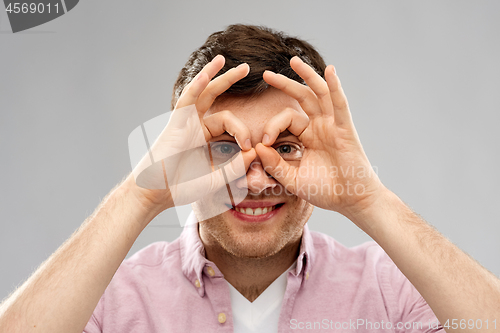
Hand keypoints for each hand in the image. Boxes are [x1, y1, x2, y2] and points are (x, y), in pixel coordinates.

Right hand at [128, 55, 256, 211]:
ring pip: (200, 93)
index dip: (242, 131)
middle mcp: (194, 126)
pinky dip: (196, 88)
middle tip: (247, 67)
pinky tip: (206, 75)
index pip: (228, 122)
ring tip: (224, 59)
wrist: (156, 194)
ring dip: (213, 75)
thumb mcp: (215, 179)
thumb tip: (254, 153)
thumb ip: (235, 169)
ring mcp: (185, 123)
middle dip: (229, 80)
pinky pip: (186, 102)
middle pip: (214, 96)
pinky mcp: (175, 125)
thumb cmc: (182, 188)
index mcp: (204, 137)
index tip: (250, 147)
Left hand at [257, 56, 383, 216]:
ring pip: (319, 94)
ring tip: (294, 61)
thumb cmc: (324, 191)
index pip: (287, 119)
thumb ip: (275, 164)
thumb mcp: (292, 179)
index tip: (261, 143)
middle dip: (285, 83)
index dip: (271, 126)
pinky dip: (335, 87)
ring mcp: (333, 126)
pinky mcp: (345, 129)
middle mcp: (320, 127)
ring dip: (307, 76)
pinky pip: (339, 105)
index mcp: (308, 136)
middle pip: (302, 97)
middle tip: (265, 74)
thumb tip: (257, 147)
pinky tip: (330, 71)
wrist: (350, 201)